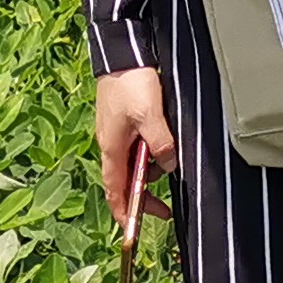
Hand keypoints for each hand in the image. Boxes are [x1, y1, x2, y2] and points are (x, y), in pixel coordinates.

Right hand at [95, 65, 174, 241]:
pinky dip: (152, 152)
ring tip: (171, 161)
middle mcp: (112, 145)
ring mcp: (118, 133)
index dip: (124, 213)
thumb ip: (160, 143)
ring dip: (152, 170)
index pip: (115, 191)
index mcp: (112, 149)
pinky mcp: (126, 121)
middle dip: (144, 196)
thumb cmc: (131, 83)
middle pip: (126, 181)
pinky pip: (140, 146)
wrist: (122, 52)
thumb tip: (168, 166)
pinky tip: (166, 143)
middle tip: (166, 208)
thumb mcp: (150, 116)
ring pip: (136, 163)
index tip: (134, 230)